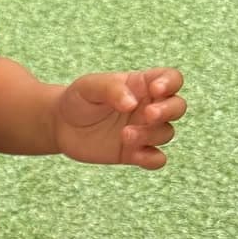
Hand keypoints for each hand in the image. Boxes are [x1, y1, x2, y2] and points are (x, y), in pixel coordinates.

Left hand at [54, 68, 185, 167]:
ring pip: (166, 133)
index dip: (170, 83)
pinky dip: (152, 159)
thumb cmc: (78, 99)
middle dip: (168, 111)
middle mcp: (148, 107)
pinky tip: (136, 155)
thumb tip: (132, 104)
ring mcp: (143, 131)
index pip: (171, 79)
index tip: (154, 89)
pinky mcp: (133, 153)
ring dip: (150, 135)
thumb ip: (112, 89)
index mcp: (142, 85)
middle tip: (147, 114)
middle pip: (177, 107)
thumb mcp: (90, 86)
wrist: (60, 125)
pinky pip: (156, 159)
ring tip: (124, 135)